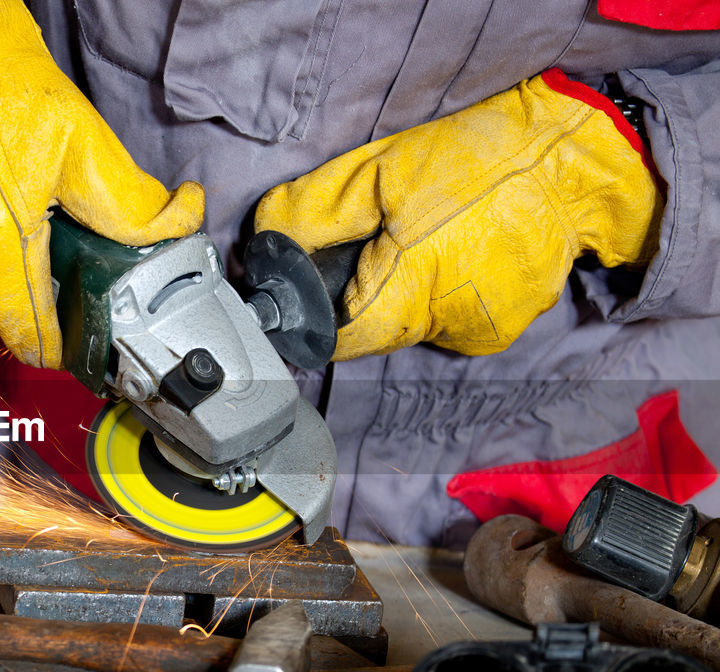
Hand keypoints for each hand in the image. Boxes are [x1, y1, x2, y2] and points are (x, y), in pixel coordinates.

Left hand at [256, 71, 661, 360]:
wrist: (576, 164)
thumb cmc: (475, 159)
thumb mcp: (380, 171)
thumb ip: (315, 212)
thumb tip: (265, 241)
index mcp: (411, 288)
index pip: (340, 340)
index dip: (317, 319)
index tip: (310, 292)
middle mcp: (446, 324)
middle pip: (375, 332)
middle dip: (364, 296)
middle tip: (381, 246)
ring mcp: (480, 332)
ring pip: (413, 326)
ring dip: (406, 295)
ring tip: (428, 243)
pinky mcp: (503, 328)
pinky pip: (450, 320)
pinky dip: (443, 295)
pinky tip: (461, 255)